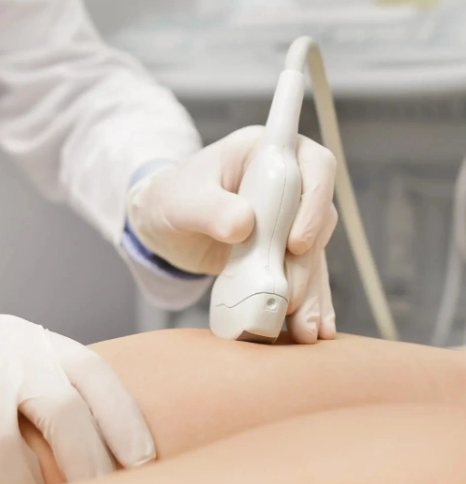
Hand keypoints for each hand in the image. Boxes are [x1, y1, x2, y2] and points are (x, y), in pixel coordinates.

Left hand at [127, 126, 337, 343]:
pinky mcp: (283, 250)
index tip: (295, 242)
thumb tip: (242, 225)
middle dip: (307, 263)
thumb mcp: (182, 201)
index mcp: (266, 152)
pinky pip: (303, 276)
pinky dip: (306, 302)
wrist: (163, 225)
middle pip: (318, 218)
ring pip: (315, 254)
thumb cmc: (172, 198)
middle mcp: (287, 182)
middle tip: (287, 297)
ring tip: (305, 330)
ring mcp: (289, 218)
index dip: (315, 200)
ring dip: (312, 292)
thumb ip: (210, 208)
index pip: (312, 164)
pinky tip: (311, 330)